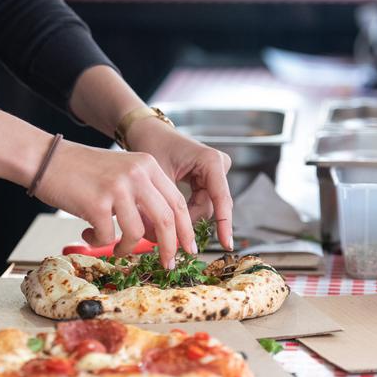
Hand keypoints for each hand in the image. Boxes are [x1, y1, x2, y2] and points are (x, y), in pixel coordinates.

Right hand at [32, 140, 196, 268]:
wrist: (44, 159)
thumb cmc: (80, 171)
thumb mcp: (120, 173)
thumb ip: (141, 196)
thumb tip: (158, 234)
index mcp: (147, 165)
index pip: (176, 202)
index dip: (185, 229)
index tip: (188, 249)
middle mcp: (136, 174)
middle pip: (166, 219)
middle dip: (170, 247)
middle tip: (169, 265)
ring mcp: (117, 188)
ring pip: (137, 233)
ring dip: (127, 248)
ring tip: (115, 248)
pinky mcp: (96, 203)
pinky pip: (107, 236)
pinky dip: (98, 242)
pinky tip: (87, 234)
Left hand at [127, 118, 233, 250]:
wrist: (149, 132)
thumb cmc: (152, 147)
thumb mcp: (157, 177)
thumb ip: (163, 206)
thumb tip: (160, 239)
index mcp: (211, 161)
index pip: (221, 198)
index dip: (224, 223)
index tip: (227, 244)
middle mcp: (218, 166)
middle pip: (211, 206)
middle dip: (191, 223)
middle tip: (172, 243)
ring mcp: (216, 173)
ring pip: (204, 207)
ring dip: (185, 218)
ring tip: (162, 226)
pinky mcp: (209, 178)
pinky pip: (200, 202)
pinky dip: (185, 211)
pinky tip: (171, 217)